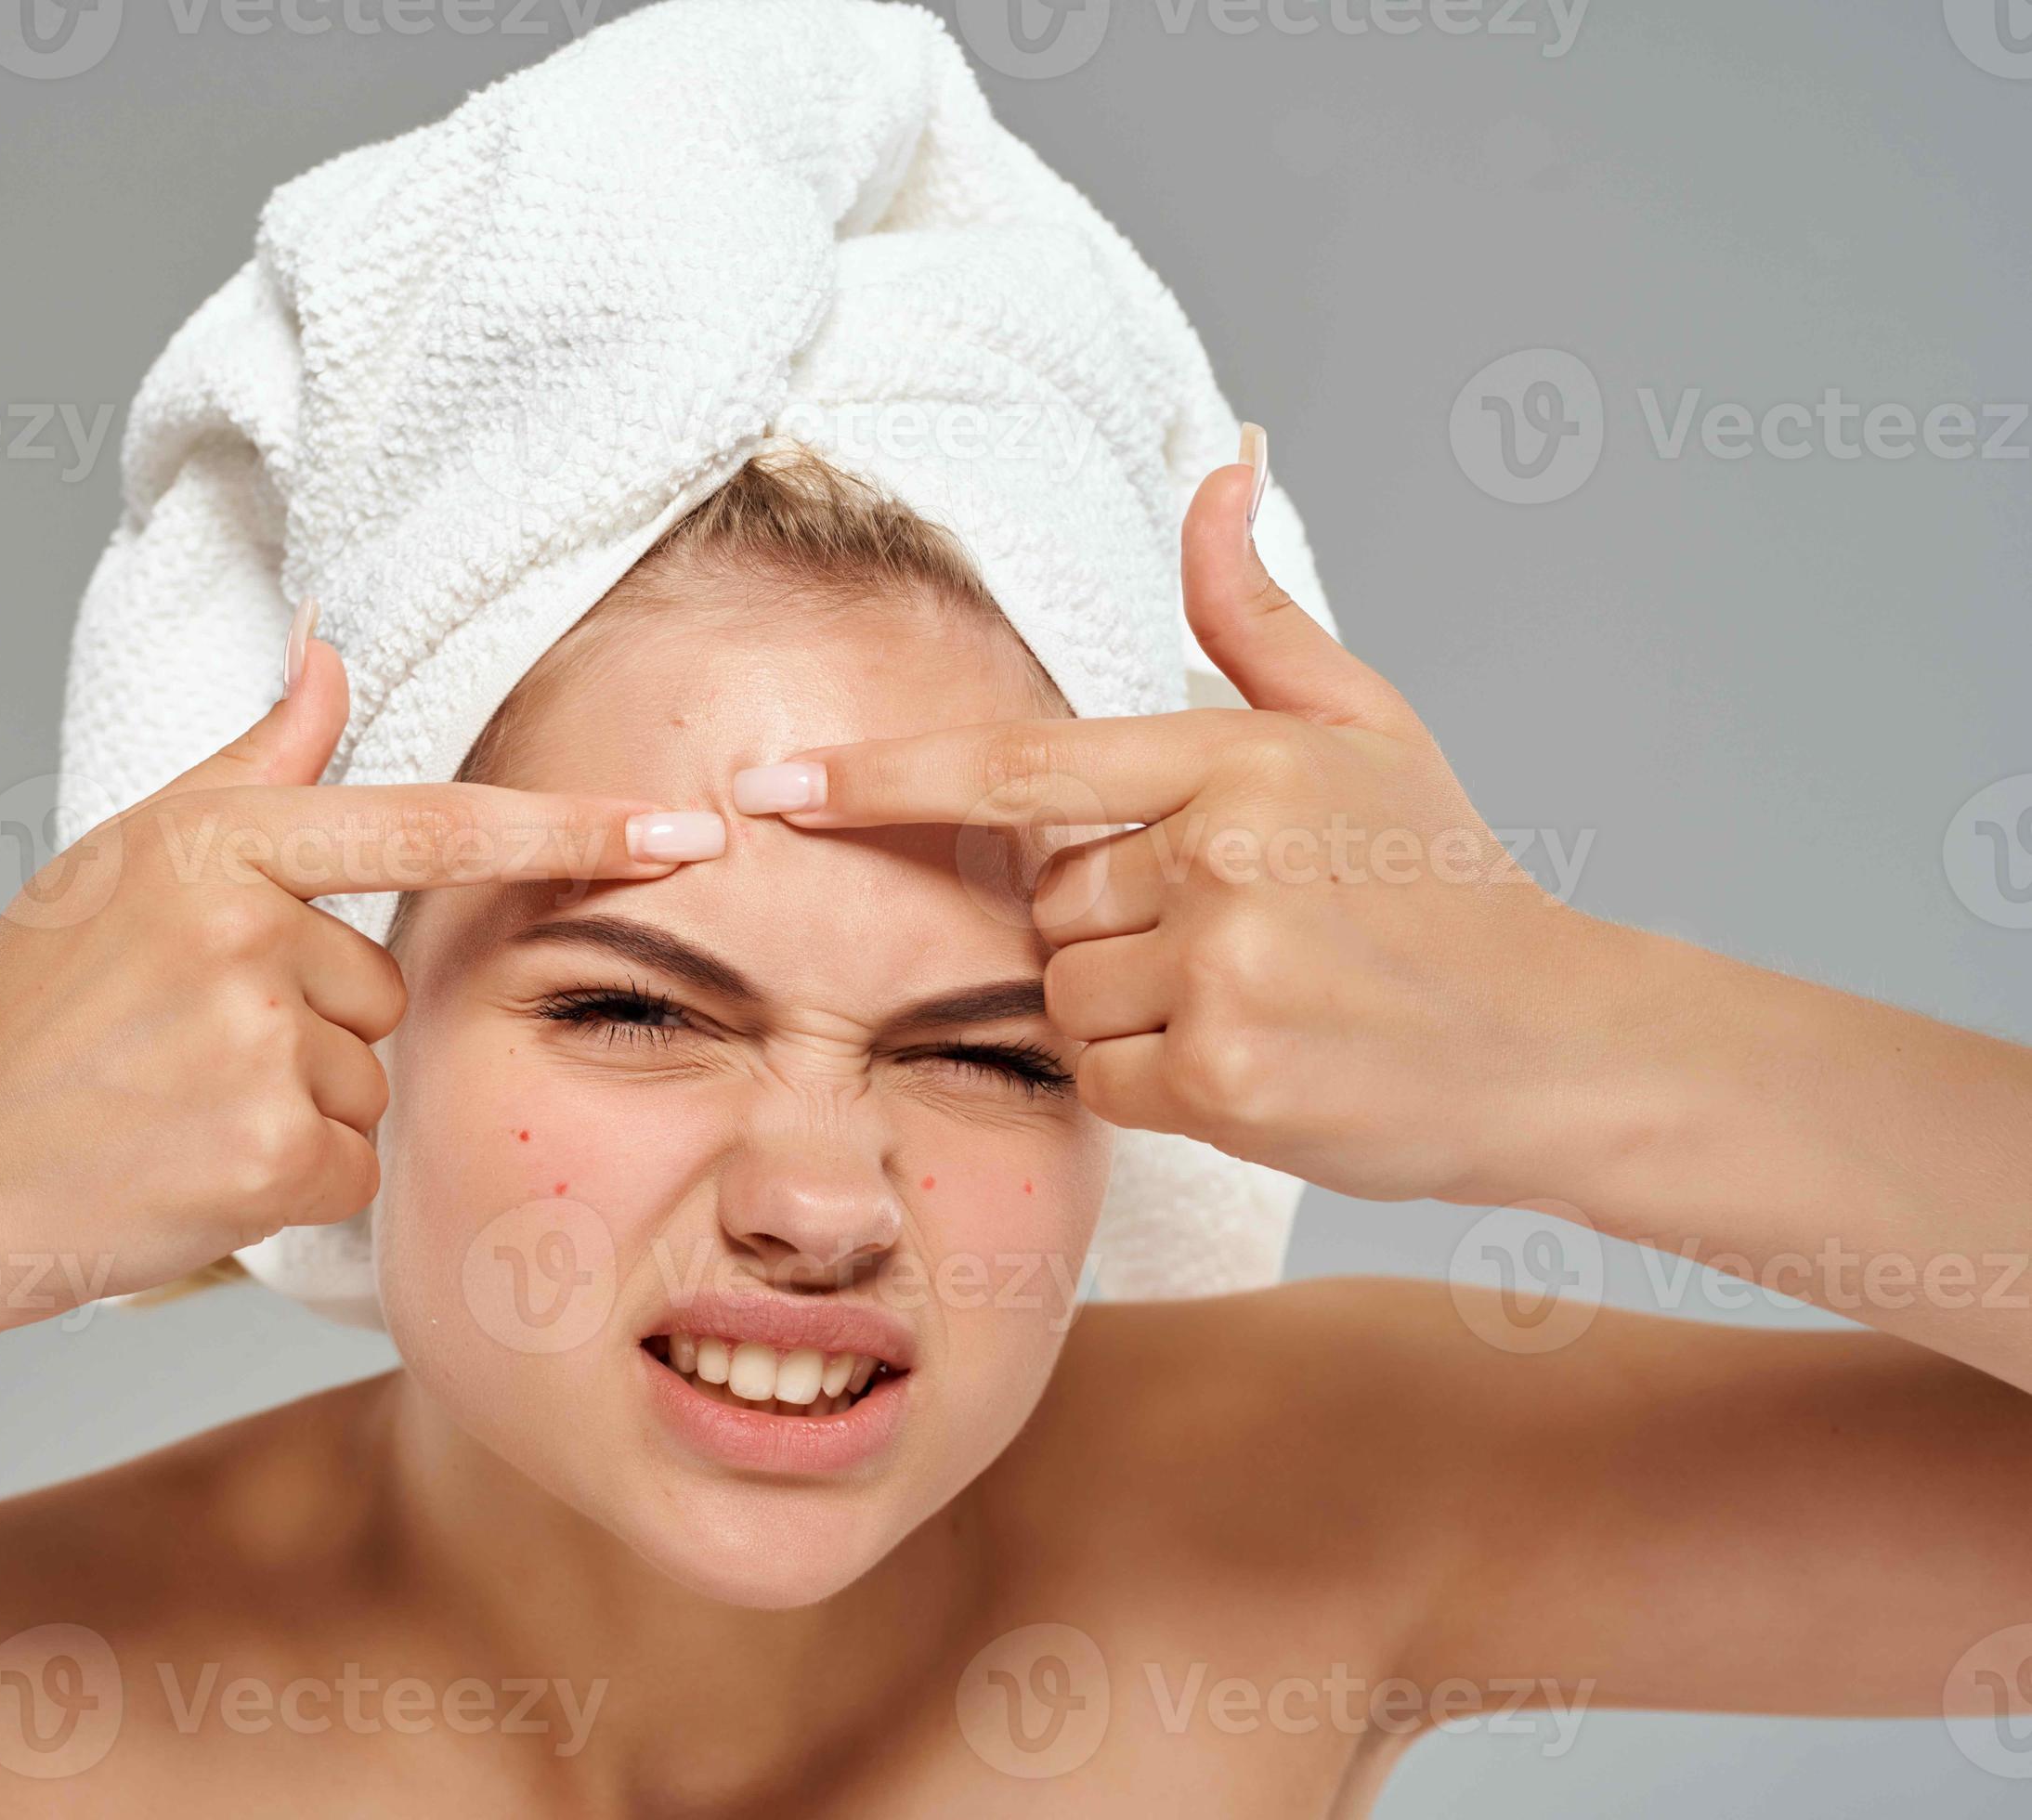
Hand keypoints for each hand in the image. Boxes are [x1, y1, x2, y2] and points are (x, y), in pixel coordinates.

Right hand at [0, 640, 714, 1317]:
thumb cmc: (29, 1012)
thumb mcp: (126, 859)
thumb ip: (253, 760)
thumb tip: (327, 647)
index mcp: (214, 843)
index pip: (430, 825)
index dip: (570, 829)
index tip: (684, 830)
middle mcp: (245, 933)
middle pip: (386, 983)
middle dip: (313, 1020)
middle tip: (183, 1045)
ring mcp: (258, 1047)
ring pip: (373, 1075)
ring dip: (301, 1099)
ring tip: (177, 1104)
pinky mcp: (270, 1155)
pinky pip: (356, 1158)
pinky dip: (294, 1175)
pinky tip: (194, 1165)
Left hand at [732, 456, 1616, 1204]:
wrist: (1554, 1041)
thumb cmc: (1444, 881)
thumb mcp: (1362, 722)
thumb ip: (1253, 614)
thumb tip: (1219, 464)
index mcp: (1235, 760)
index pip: (1020, 766)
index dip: (883, 778)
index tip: (774, 785)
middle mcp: (1219, 856)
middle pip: (1047, 904)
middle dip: (1108, 927)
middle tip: (1239, 936)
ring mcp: (1220, 971)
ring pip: (1065, 998)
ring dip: (1130, 1011)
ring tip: (1257, 999)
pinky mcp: (1223, 1079)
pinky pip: (1104, 1080)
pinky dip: (1155, 1083)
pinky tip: (1254, 1066)